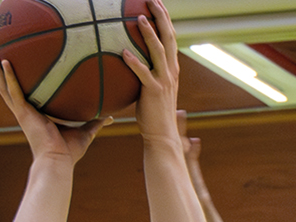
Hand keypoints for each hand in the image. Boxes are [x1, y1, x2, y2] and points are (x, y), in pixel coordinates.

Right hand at [0, 57, 109, 165]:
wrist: (59, 162)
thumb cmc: (69, 152)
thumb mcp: (85, 132)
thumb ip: (96, 122)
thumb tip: (110, 117)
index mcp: (35, 115)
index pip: (25, 94)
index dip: (20, 81)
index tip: (20, 66)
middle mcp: (25, 111)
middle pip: (8, 87)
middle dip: (2, 70)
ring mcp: (22, 112)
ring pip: (3, 86)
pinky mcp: (23, 113)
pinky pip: (13, 91)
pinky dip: (8, 76)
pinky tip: (5, 61)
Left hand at [117, 0, 183, 141]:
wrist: (162, 135)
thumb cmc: (153, 113)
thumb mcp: (152, 88)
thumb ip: (145, 72)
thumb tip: (128, 59)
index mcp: (172, 68)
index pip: (170, 37)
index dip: (165, 19)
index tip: (157, 3)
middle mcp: (171, 71)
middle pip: (168, 37)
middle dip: (161, 17)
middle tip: (152, 0)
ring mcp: (164, 81)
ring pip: (158, 52)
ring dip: (149, 34)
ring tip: (139, 18)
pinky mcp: (154, 92)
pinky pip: (143, 74)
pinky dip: (134, 62)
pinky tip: (124, 52)